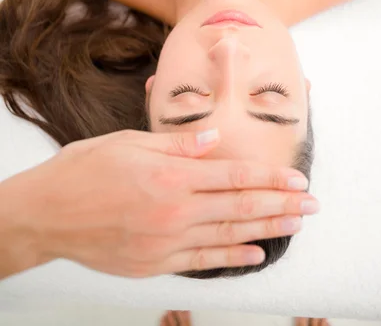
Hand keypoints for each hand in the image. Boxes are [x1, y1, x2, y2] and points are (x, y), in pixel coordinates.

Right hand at [20, 128, 318, 277]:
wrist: (46, 213)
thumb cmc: (85, 170)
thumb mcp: (129, 142)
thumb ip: (177, 144)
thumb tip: (213, 138)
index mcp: (169, 174)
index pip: (233, 175)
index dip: (269, 177)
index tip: (296, 179)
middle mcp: (173, 209)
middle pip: (240, 207)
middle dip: (281, 204)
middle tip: (311, 205)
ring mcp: (165, 240)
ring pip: (228, 236)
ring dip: (267, 230)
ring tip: (295, 225)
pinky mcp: (153, 263)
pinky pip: (202, 261)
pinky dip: (232, 258)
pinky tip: (256, 253)